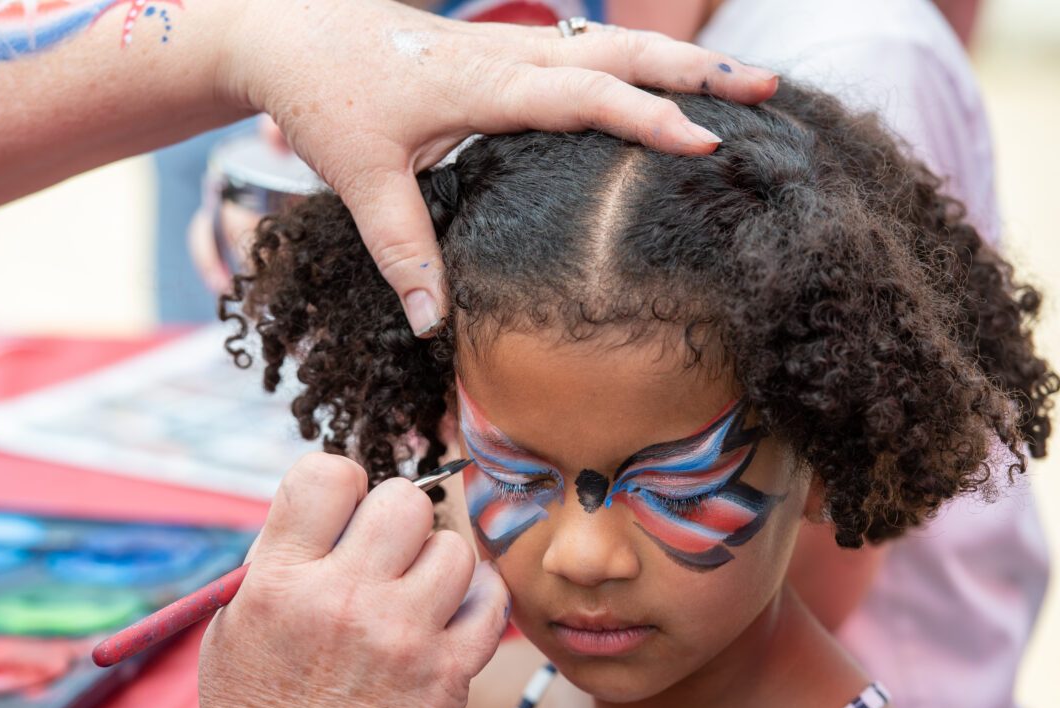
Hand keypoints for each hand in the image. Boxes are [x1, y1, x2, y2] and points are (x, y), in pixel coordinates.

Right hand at [192, 454, 507, 707]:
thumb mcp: (233, 625)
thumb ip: (278, 555)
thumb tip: (336, 496)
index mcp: (281, 582)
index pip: (327, 473)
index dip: (340, 484)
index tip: (340, 514)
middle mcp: (345, 601)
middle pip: (404, 499)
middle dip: (394, 518)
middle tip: (382, 554)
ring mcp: (403, 638)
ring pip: (454, 546)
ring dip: (435, 561)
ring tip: (412, 593)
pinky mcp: (449, 674)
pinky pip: (492, 598)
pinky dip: (476, 599)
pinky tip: (447, 615)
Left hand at [218, 0, 778, 334]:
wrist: (291, 28)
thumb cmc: (325, 98)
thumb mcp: (361, 179)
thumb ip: (402, 251)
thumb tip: (432, 326)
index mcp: (479, 85)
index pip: (581, 96)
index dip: (645, 118)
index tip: (705, 143)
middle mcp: (506, 55)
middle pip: (618, 51)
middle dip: (696, 69)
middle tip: (768, 88)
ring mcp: (509, 45)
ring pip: (611, 41)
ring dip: (679, 57)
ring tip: (746, 78)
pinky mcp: (504, 50)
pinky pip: (587, 47)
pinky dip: (640, 59)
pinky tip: (671, 78)